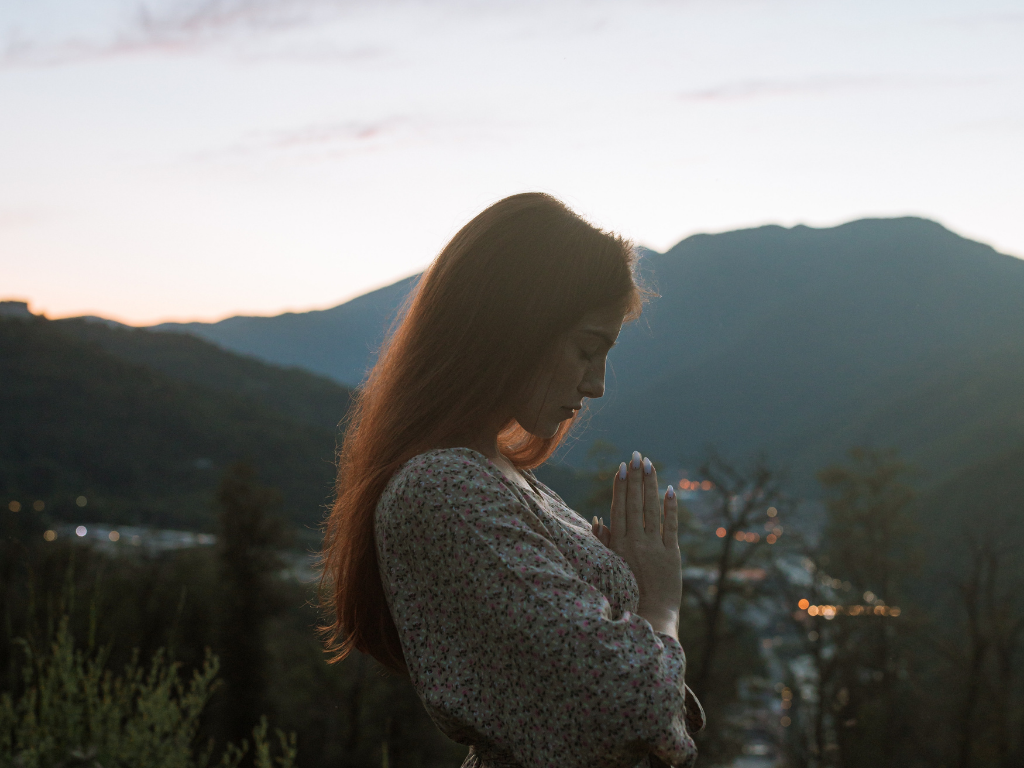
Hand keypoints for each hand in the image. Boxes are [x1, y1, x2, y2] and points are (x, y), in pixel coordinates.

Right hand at [591, 451, 681, 638]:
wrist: (650, 615)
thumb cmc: (626, 592)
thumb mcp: (609, 566)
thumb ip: (603, 542)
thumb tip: (597, 518)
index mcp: (618, 544)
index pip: (619, 507)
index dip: (620, 485)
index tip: (621, 466)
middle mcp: (635, 542)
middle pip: (634, 503)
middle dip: (635, 477)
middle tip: (636, 455)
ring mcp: (654, 547)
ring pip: (651, 509)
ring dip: (650, 485)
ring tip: (649, 464)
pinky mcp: (672, 555)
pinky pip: (670, 526)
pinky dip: (670, 507)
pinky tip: (669, 489)